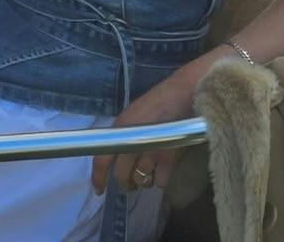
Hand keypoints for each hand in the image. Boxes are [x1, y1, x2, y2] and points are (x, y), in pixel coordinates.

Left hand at [92, 63, 205, 195]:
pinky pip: (160, 181)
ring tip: (149, 174)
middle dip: (126, 184)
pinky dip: (160, 180)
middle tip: (131, 184)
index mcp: (119, 130)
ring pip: (141, 180)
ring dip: (144, 182)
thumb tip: (118, 154)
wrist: (185, 93)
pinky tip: (164, 172)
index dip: (98, 178)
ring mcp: (150, 151)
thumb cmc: (160, 101)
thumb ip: (124, 134)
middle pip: (121, 176)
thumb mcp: (133, 115)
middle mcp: (131, 143)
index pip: (101, 159)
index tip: (99, 191)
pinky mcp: (169, 157)